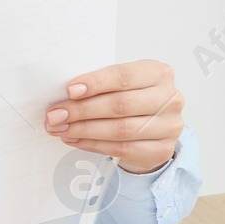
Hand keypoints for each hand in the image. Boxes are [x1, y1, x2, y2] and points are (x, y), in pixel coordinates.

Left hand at [44, 60, 183, 174]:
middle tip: (55, 114)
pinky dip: (93, 144)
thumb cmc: (130, 99)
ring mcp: (169, 126)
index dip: (95, 83)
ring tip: (60, 128)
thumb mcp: (119, 84)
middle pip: (120, 104)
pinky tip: (75, 140)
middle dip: (82, 110)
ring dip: (83, 130)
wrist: (152, 128)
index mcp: (158, 73)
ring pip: (120, 129)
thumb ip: (98, 85)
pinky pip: (122, 148)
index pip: (123, 76)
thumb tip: (63, 96)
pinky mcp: (162, 149)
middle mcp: (169, 98)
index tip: (69, 90)